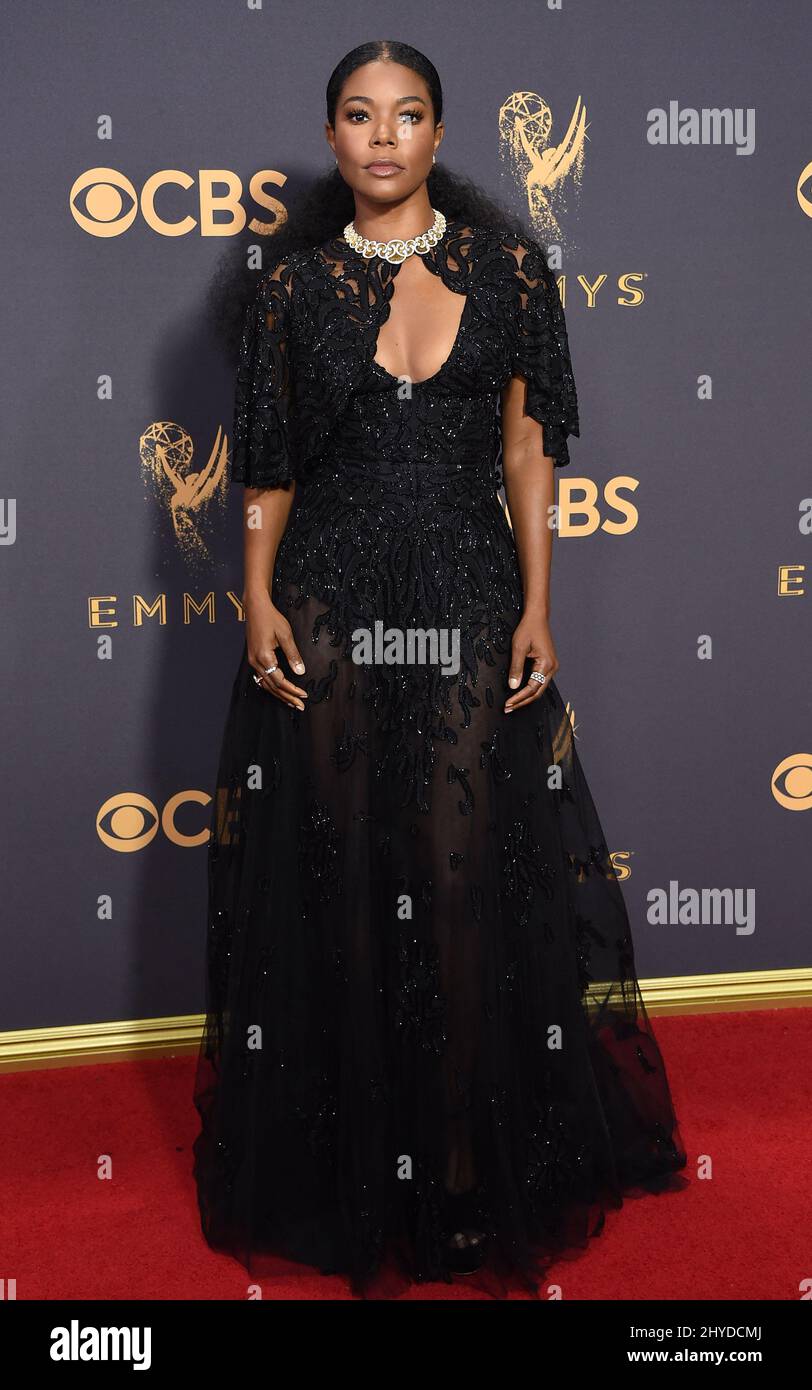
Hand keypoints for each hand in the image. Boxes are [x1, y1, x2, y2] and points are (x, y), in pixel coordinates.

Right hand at [244, 589, 307, 710]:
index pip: (279, 680)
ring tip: (292, 703)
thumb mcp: (285, 635)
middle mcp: (255, 662)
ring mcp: (252, 661)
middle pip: (272, 686)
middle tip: (300, 706)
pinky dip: (271, 687)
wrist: (255, 608)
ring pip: (265, 684)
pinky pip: (261, 678)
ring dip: (279, 695)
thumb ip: (293, 654)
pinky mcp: (253, 658)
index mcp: (264, 656)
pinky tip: (279, 691)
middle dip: (287, 697)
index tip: (304, 695)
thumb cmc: (271, 618)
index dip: (292, 689)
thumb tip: (300, 672)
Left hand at [505, 610, 557, 712]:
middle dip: (522, 701)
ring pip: (539, 688)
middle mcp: (552, 667)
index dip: (519, 698)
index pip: (532, 688)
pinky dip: (529, 688)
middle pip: (538, 692)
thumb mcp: (518, 648)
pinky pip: (539, 681)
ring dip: (525, 696)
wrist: (537, 617)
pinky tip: (519, 693)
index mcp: (547, 664)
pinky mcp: (547, 664)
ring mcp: (551, 666)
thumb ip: (516, 668)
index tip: (508, 704)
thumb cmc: (528, 629)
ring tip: (512, 703)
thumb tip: (513, 687)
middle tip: (508, 708)